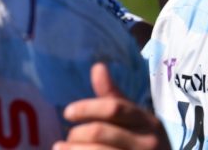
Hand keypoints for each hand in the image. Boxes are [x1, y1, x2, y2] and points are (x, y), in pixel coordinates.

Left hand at [54, 63, 170, 149]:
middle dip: (77, 133)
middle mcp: (147, 141)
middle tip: (67, 137)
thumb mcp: (136, 119)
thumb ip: (114, 97)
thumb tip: (97, 66)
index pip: (114, 108)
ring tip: (60, 148)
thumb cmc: (143, 142)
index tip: (67, 112)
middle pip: (100, 132)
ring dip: (72, 149)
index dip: (87, 108)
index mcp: (147, 121)